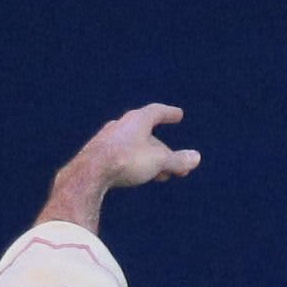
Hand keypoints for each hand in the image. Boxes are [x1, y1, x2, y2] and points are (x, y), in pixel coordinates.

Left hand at [75, 103, 199, 192]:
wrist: (90, 172)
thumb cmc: (126, 161)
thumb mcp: (158, 161)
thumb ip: (177, 160)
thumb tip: (196, 157)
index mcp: (137, 120)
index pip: (157, 112)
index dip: (169, 113)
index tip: (178, 114)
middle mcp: (122, 125)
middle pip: (148, 134)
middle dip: (164, 150)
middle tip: (176, 164)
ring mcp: (108, 138)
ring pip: (135, 147)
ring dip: (150, 159)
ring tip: (160, 174)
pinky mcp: (98, 153)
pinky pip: (122, 156)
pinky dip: (135, 163)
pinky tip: (137, 175)